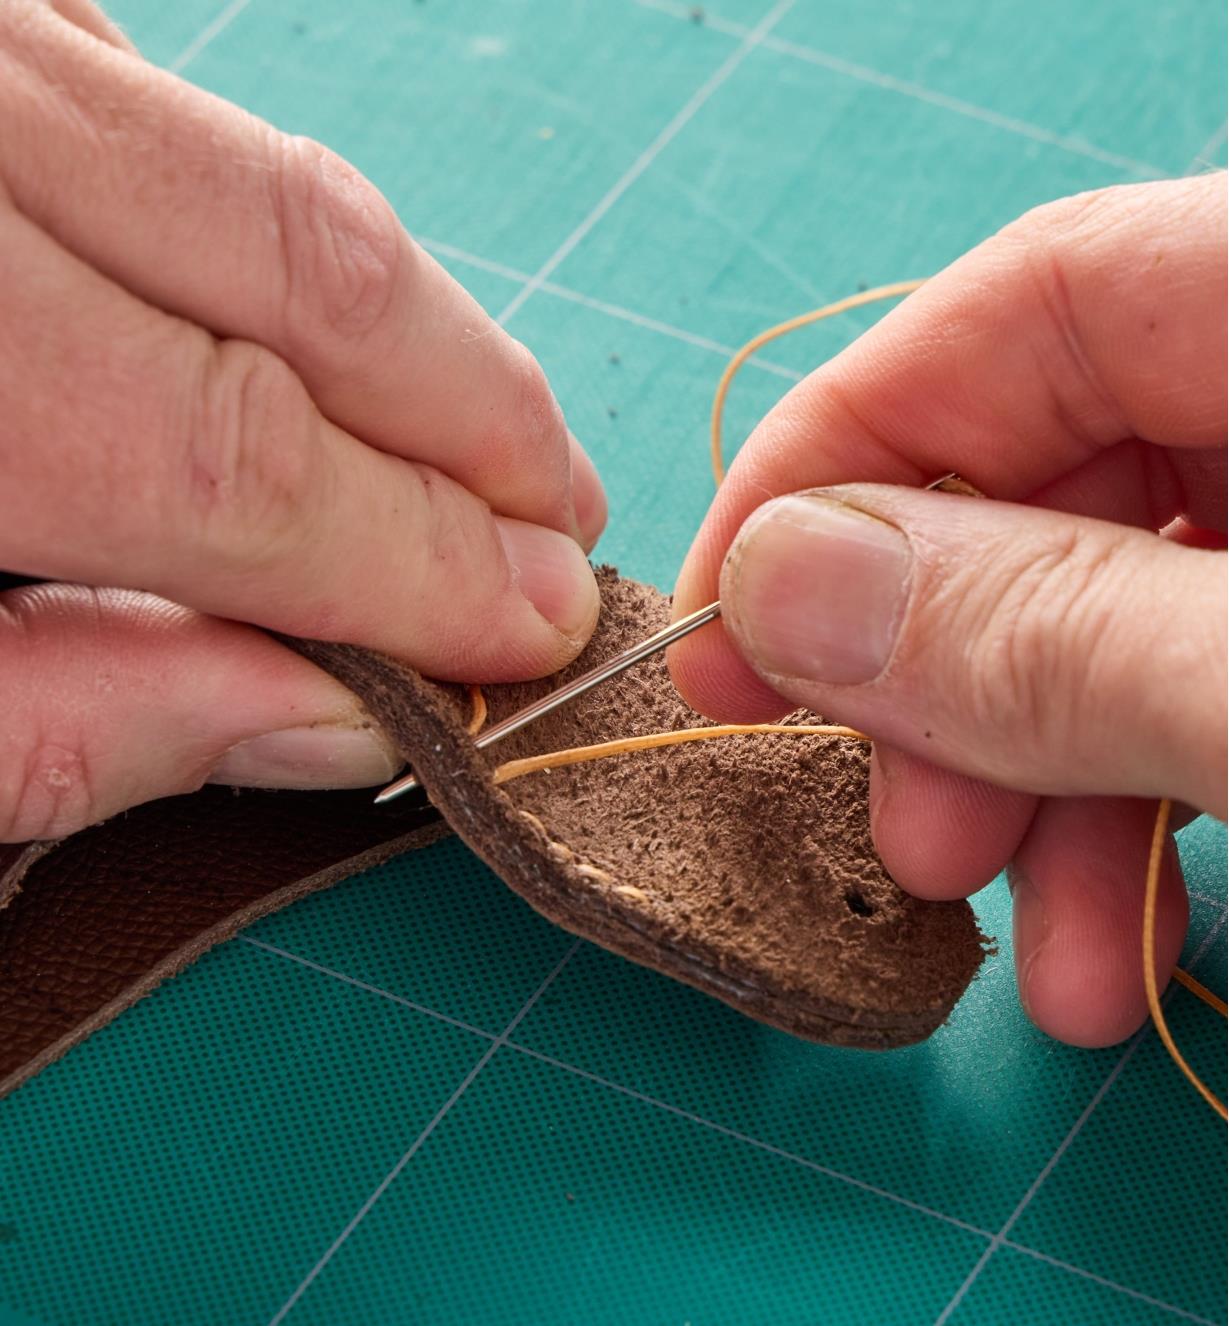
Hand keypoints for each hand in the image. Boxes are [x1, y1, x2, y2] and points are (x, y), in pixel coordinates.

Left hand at [0, 1, 605, 840]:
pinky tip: (284, 312)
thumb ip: (50, 733)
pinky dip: (240, 210)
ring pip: (232, 152)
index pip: (230, 458)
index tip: (537, 616)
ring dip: (389, 312)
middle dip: (468, 408)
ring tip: (477, 429)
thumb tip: (324, 717)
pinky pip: (131, 79)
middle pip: (283, 259)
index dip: (416, 555)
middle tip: (564, 511)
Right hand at [671, 174, 1225, 1047]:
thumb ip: (1055, 635)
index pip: (1022, 306)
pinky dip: (1143, 822)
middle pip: (1056, 482)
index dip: (839, 456)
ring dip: (1039, 796)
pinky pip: (1202, 695)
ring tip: (1029, 954)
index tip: (724, 621)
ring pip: (1120, 618)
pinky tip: (1123, 950)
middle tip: (892, 833)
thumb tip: (785, 587)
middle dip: (947, 683)